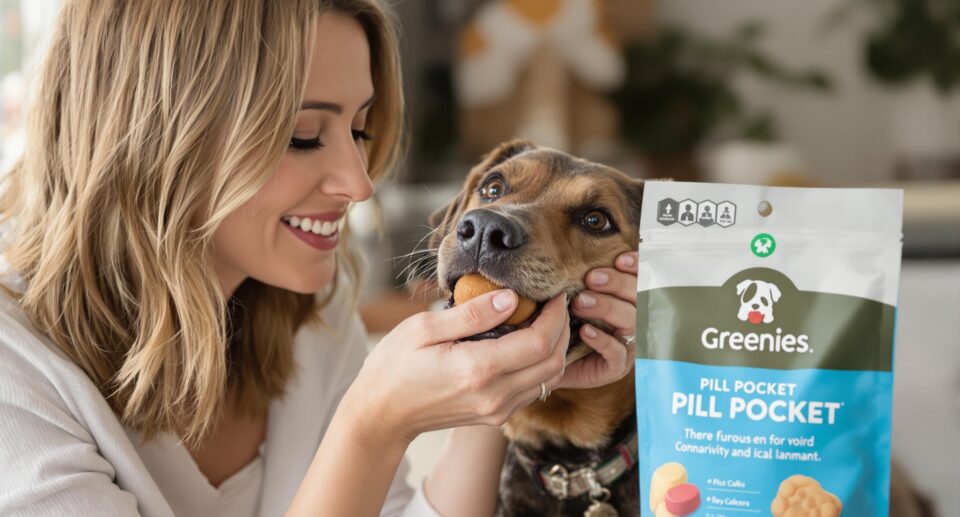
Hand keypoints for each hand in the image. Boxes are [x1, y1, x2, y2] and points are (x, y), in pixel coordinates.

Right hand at [342, 289, 569, 446]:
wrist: (381, 414)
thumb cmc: (395, 365)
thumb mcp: (424, 328)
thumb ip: (472, 313)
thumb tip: (511, 297)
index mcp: (478, 369)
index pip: (540, 342)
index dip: (556, 315)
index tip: (555, 293)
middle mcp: (495, 395)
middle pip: (554, 362)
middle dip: (563, 329)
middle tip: (555, 303)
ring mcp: (497, 410)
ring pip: (550, 378)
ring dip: (556, 347)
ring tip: (546, 319)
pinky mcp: (496, 416)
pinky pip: (535, 389)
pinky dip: (543, 365)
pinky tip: (530, 342)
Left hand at [559, 251, 637, 389]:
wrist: (552, 360)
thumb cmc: (568, 322)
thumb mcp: (577, 296)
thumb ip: (585, 280)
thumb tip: (575, 256)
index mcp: (630, 300)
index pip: (644, 280)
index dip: (638, 268)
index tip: (620, 259)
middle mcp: (635, 321)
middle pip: (641, 298)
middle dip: (618, 284)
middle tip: (592, 278)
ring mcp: (628, 345)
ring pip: (631, 323)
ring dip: (607, 308)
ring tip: (581, 302)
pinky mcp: (616, 366)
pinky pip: (617, 353)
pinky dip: (602, 340)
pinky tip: (585, 331)